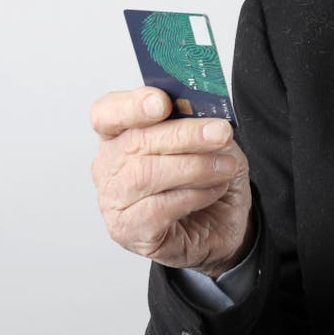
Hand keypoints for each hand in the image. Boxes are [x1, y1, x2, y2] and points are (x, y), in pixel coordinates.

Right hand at [91, 87, 253, 277]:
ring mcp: (114, 201)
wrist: (224, 221)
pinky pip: (156, 209)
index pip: (108, 113)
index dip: (132, 105)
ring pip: (145, 176)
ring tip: (225, 167)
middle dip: (184, 135)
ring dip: (194, 168)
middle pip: (135, 142)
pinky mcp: (127, 231)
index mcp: (121, 134)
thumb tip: (201, 108)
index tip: (163, 103)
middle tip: (221, 134)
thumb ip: (198, 120)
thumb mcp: (211, 138)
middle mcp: (109, 166)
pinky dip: (193, 196)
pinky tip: (213, 190)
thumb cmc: (209, 175)